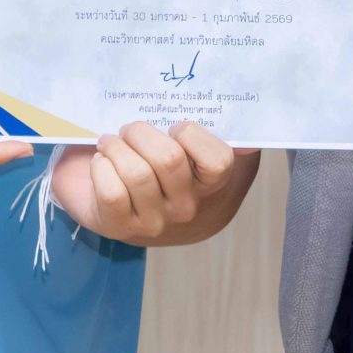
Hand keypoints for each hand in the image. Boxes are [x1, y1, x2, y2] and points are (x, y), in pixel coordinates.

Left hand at [50, 121, 258, 245]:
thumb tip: (250, 142)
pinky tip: (102, 161)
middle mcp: (186, 207)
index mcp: (212, 185)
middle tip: (131, 128)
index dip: (191, 134)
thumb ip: (231, 138)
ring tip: (112, 142)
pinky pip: (111, 191)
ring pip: (136, 173)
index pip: (217, 160)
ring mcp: (153, 221)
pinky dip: (102, 168)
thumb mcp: (206, 152)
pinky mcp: (119, 226)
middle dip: (141, 131)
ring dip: (116, 146)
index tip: (174, 126)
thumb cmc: (174, 171)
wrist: (141, 213)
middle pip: (168, 159)